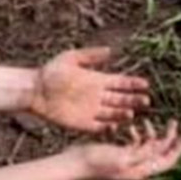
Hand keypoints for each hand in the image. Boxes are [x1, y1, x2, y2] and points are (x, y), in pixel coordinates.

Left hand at [31, 47, 149, 133]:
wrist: (34, 89)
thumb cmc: (51, 71)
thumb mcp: (71, 58)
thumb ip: (91, 55)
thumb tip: (110, 50)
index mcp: (98, 80)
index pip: (120, 83)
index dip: (133, 84)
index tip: (145, 84)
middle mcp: (98, 96)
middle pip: (121, 99)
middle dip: (134, 100)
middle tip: (146, 101)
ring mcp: (91, 111)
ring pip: (113, 114)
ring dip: (122, 115)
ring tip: (132, 114)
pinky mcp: (82, 124)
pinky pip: (98, 128)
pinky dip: (107, 128)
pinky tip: (115, 126)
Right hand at [80, 121, 180, 179]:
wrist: (76, 163)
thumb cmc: (97, 160)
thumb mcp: (123, 156)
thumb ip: (143, 152)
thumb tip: (162, 147)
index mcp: (141, 170)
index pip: (167, 161)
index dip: (178, 149)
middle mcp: (138, 167)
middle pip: (160, 153)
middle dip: (168, 138)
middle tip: (173, 122)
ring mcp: (129, 161)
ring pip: (148, 147)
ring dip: (151, 134)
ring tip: (146, 122)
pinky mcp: (120, 155)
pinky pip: (135, 144)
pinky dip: (137, 135)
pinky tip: (131, 126)